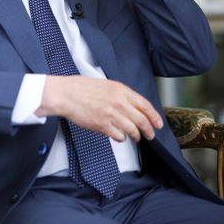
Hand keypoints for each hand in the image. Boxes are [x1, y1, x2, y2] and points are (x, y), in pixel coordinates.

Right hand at [36, 75, 162, 141]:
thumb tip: (131, 105)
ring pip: (132, 130)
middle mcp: (119, 102)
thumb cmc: (80, 88)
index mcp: (121, 90)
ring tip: (135, 137)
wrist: (65, 94)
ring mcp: (111, 115)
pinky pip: (119, 136)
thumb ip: (120, 94)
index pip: (145, 105)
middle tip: (150, 135)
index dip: (154, 116)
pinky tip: (119, 136)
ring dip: (136, 136)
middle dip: (149, 130)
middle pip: (142, 120)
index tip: (158, 123)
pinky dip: (121, 138)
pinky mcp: (103, 126)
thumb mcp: (105, 84)